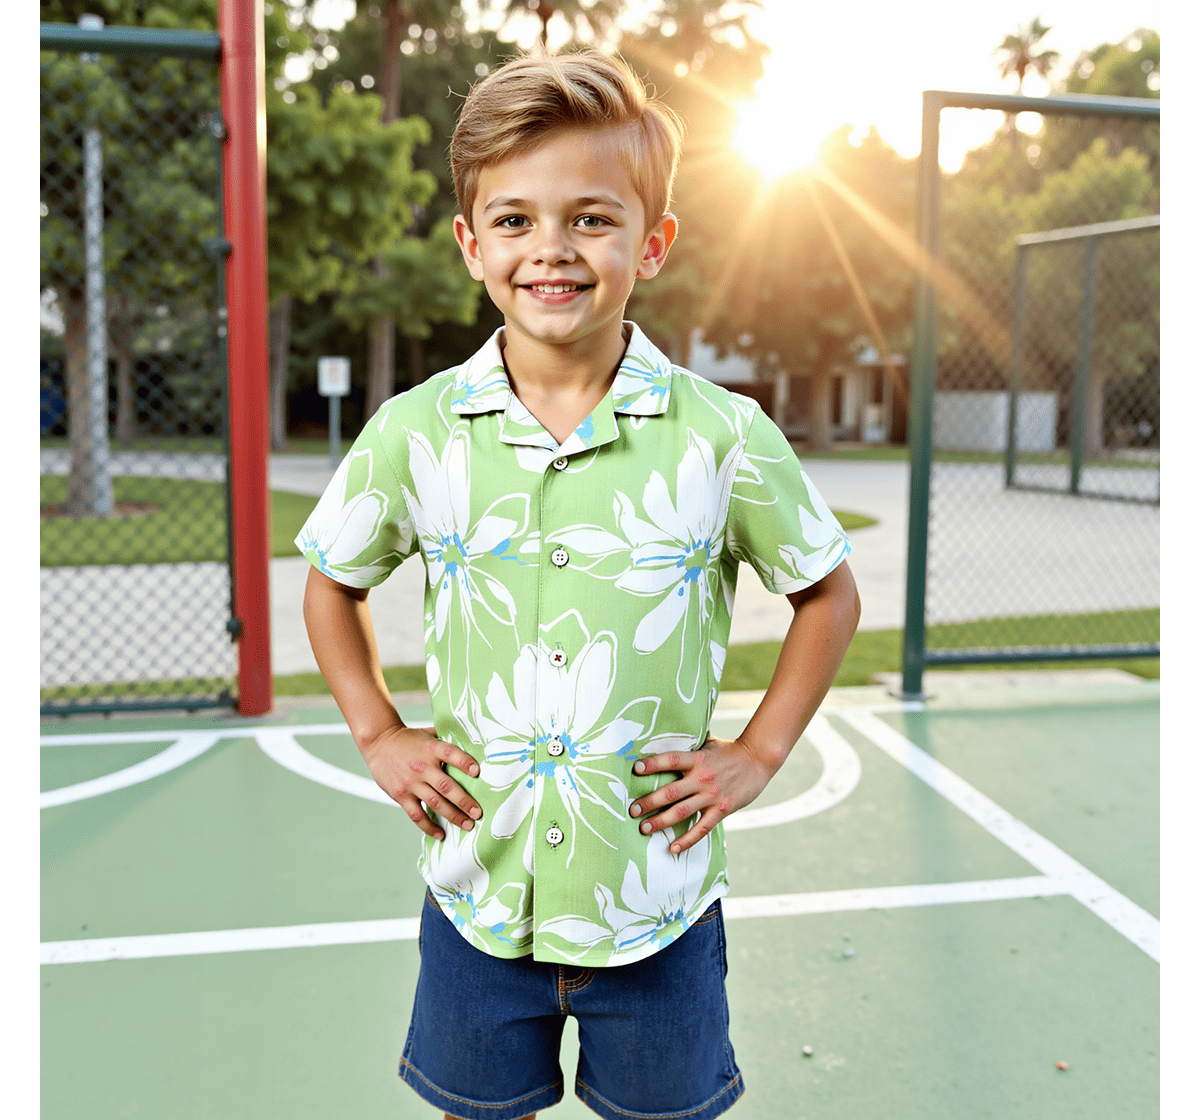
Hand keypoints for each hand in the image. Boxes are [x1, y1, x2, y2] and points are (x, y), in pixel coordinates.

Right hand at [359, 725, 481, 840]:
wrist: (379, 743)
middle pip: (446, 786)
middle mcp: (422, 766)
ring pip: (435, 803)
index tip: (477, 772)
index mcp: (431, 748)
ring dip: (453, 816)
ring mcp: (411, 783)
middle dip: (464, 801)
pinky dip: (429, 827)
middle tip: (477, 813)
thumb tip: (471, 742)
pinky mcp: (401, 795)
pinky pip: (416, 815)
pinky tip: (440, 834)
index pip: (450, 754)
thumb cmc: (408, 739)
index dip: (464, 762)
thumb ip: (447, 739)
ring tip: (467, 825)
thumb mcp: (428, 734)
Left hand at [628, 736, 777, 854]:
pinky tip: (672, 848)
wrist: (758, 760)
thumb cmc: (729, 750)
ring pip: (681, 812)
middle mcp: (702, 778)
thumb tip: (670, 729)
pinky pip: (701, 829)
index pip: (671, 760)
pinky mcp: (721, 810)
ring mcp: (711, 796)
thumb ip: (690, 743)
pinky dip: (686, 840)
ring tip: (643, 828)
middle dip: (648, 802)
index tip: (635, 770)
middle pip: (671, 792)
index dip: (653, 764)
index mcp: (697, 759)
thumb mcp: (709, 743)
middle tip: (632, 810)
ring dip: (660, 822)